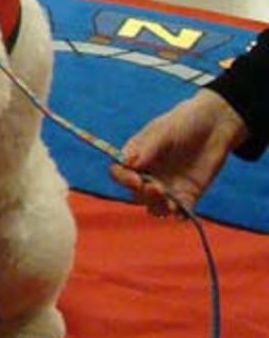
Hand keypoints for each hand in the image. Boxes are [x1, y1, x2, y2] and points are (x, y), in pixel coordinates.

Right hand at [109, 89, 248, 216]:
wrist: (217, 124)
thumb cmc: (185, 122)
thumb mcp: (164, 131)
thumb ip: (147, 148)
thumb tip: (127, 164)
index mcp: (136, 157)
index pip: (120, 172)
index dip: (123, 179)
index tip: (136, 180)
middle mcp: (147, 174)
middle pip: (136, 193)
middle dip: (144, 195)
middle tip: (158, 189)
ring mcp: (167, 186)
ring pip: (155, 205)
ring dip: (159, 208)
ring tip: (171, 204)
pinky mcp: (187, 194)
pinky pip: (180, 210)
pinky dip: (180, 215)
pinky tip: (183, 214)